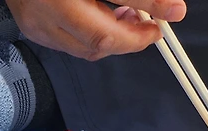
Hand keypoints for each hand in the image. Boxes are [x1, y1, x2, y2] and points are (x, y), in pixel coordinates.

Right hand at [6, 0, 184, 61]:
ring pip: (87, 49)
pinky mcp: (36, 32)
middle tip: (152, 28)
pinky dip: (94, 40)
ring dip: (115, 42)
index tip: (171, 12)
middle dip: (133, 39)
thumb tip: (161, 2)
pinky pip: (71, 47)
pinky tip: (104, 23)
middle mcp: (50, 6)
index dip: (149, 6)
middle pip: (100, 38)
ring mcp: (40, 23)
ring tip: (130, 21)